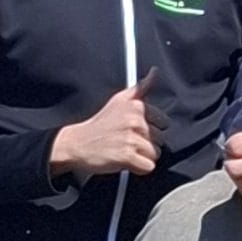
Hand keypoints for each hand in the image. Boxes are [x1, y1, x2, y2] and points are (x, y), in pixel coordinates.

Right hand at [49, 68, 165, 179]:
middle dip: (146, 143)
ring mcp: (131, 138)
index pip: (164, 123)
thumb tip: (156, 71)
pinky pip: (148, 167)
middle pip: (161, 139)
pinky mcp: (126, 156)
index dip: (151, 129)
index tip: (134, 129)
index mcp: (137, 106)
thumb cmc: (100, 123)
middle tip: (126, 140)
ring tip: (125, 149)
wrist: (76, 143)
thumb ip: (140, 88)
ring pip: (156, 154)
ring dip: (142, 156)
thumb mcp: (119, 100)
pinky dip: (138, 168)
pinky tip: (125, 161)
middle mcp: (135, 120)